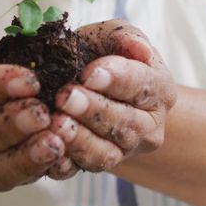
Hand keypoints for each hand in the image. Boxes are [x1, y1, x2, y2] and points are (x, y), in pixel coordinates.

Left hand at [47, 20, 176, 175]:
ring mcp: (126, 150)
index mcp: (159, 90)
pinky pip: (83, 169)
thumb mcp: (112, 36)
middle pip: (125, 123)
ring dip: (79, 139)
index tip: (89, 73)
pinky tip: (46, 146)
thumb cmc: (104, 55)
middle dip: (93, 109)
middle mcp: (149, 126)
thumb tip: (139, 49)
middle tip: (65, 96)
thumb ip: (124, 37)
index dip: (117, 79)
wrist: (91, 86)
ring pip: (106, 152)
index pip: (142, 85)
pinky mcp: (100, 166)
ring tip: (54, 122)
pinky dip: (64, 161)